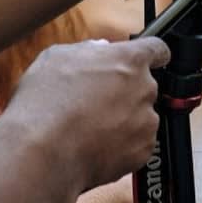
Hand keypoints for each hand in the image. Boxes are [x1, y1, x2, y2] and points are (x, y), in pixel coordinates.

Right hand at [7, 37, 169, 191]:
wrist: (44, 153)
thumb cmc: (45, 103)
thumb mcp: (56, 57)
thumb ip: (87, 49)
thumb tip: (101, 49)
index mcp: (128, 60)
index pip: (157, 49)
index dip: (151, 55)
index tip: (147, 61)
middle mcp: (144, 88)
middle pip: (144, 86)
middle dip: (125, 91)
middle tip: (95, 101)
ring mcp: (147, 121)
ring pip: (141, 115)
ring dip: (124, 119)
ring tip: (91, 127)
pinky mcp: (144, 149)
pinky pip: (137, 143)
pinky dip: (122, 144)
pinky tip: (96, 144)